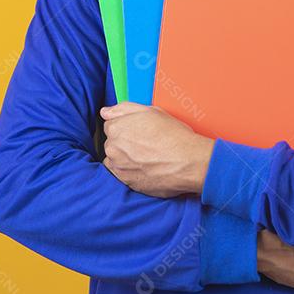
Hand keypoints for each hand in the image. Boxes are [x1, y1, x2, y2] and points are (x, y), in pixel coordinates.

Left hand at [100, 102, 214, 197]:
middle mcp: (113, 149)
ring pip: (116, 160)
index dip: (127, 127)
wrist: (187, 163)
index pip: (111, 125)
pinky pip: (123, 175)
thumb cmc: (173, 136)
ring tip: (146, 157)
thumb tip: (106, 112)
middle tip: (146, 143)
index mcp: (116, 128)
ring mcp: (119, 168)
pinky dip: (131, 172)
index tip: (138, 131)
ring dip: (125, 158)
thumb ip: (123, 109)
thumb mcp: (150, 111)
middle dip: (125, 143)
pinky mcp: (128, 184)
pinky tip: (146, 167)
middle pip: (113, 143)